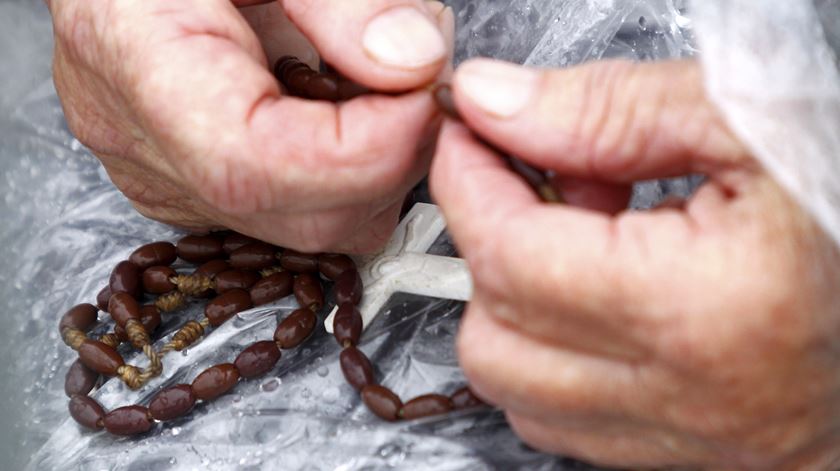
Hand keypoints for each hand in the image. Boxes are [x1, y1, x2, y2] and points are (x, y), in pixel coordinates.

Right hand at [49, 0, 452, 252]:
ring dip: (381, 160)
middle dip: (394, 153)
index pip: (258, 168)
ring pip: (318, 225)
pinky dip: (352, 163)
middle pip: (305, 216)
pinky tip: (347, 98)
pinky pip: (304, 208)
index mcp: (143, 72)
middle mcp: (154, 152)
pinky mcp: (207, 186)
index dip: (367, 147)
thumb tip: (417, 63)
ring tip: (381, 73)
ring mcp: (180, 180)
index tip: (427, 91)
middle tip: (422, 73)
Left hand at [431, 59, 839, 468]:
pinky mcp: (685, 454)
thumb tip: (498, 104)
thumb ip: (608, 110)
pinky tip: (599, 295)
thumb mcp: (746, 120)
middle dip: (489, 240)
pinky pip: (560, 418)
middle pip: (494, 330)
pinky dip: (549, 351)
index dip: (466, 181)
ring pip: (514, 385)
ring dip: (513, 302)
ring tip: (576, 239)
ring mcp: (684, 439)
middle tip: (534, 182)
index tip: (468, 138)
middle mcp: (687, 395)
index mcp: (704, 306)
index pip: (509, 251)